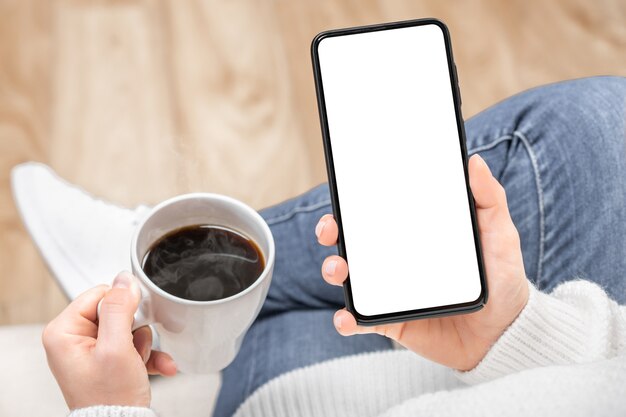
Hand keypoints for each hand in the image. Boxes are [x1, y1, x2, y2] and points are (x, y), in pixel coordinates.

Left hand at [42, 272, 176, 409]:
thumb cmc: (110, 397)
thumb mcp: (116, 347)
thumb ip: (119, 308)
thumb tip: (123, 279)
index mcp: (63, 332)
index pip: (99, 294)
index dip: (123, 305)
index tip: (134, 321)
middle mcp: (73, 340)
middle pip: (116, 312)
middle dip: (136, 330)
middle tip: (136, 347)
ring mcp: (90, 352)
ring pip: (129, 329)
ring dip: (143, 345)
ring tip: (139, 363)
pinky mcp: (106, 362)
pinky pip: (132, 346)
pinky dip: (147, 356)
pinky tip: (158, 365)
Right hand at [316, 154, 528, 370]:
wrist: (505, 333)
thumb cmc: (501, 278)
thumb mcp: (499, 234)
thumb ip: (489, 199)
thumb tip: (474, 162)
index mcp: (414, 235)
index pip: (376, 213)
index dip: (354, 203)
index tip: (342, 194)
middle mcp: (395, 260)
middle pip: (352, 241)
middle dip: (331, 231)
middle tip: (330, 230)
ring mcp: (390, 291)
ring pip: (350, 278)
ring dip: (334, 270)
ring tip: (338, 270)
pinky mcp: (391, 322)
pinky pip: (361, 320)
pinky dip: (347, 319)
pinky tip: (348, 317)